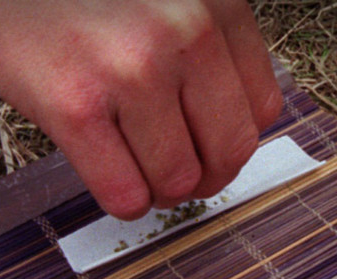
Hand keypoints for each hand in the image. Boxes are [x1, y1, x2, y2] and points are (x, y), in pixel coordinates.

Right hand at [0, 0, 282, 219]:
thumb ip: (200, 47)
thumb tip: (216, 131)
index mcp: (215, 1)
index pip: (261, 108)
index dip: (229, 143)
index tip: (204, 150)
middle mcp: (185, 31)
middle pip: (229, 151)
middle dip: (201, 179)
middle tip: (173, 177)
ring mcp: (132, 68)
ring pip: (177, 180)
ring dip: (157, 192)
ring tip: (133, 171)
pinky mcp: (75, 104)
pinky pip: (124, 193)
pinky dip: (121, 201)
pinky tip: (105, 177)